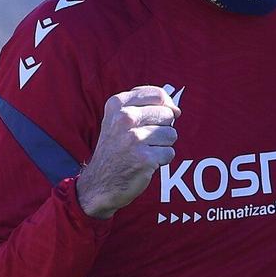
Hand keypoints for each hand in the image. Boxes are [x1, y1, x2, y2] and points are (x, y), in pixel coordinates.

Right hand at [76, 86, 178, 217]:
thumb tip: (176, 109)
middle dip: (164, 128)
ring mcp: (134, 138)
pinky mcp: (144, 158)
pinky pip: (169, 153)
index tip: (163, 116)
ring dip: (163, 145)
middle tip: (145, 140)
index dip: (167, 105)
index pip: (157, 95)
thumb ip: (143, 106)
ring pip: (171, 134)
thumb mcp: (118, 118)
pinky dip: (162, 160)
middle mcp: (124, 118)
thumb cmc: (115, 148)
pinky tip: (146, 162)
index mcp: (117, 104)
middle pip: (168, 114)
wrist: (99, 182)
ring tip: (144, 150)